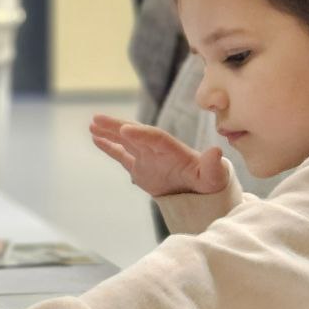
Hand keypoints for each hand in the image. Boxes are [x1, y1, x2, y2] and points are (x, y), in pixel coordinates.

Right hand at [89, 114, 230, 197]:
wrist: (202, 190)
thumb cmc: (210, 181)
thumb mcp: (214, 175)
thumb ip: (213, 165)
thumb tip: (216, 151)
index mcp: (173, 149)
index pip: (155, 138)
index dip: (140, 133)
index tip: (125, 129)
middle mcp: (157, 149)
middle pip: (135, 133)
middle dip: (117, 126)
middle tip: (98, 119)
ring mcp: (146, 156)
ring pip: (124, 140)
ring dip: (109, 132)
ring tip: (92, 124)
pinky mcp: (139, 167)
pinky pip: (121, 154)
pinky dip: (108, 146)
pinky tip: (95, 138)